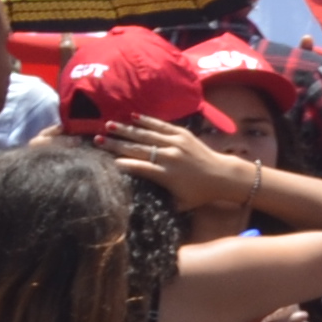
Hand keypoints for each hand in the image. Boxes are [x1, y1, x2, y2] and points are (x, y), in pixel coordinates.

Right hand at [102, 118, 251, 208]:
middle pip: (137, 148)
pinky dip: (147, 120)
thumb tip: (139, 206)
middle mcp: (170, 156)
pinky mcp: (184, 134)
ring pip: (147, 134)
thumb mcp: (179, 203)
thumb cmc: (199, 193)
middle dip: (116, 143)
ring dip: (126, 129)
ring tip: (109, 124)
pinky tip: (133, 116)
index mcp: (166, 174)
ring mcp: (177, 143)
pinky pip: (162, 125)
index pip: (138, 166)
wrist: (223, 175)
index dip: (121, 163)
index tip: (105, 159)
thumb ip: (160, 202)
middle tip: (97, 139)